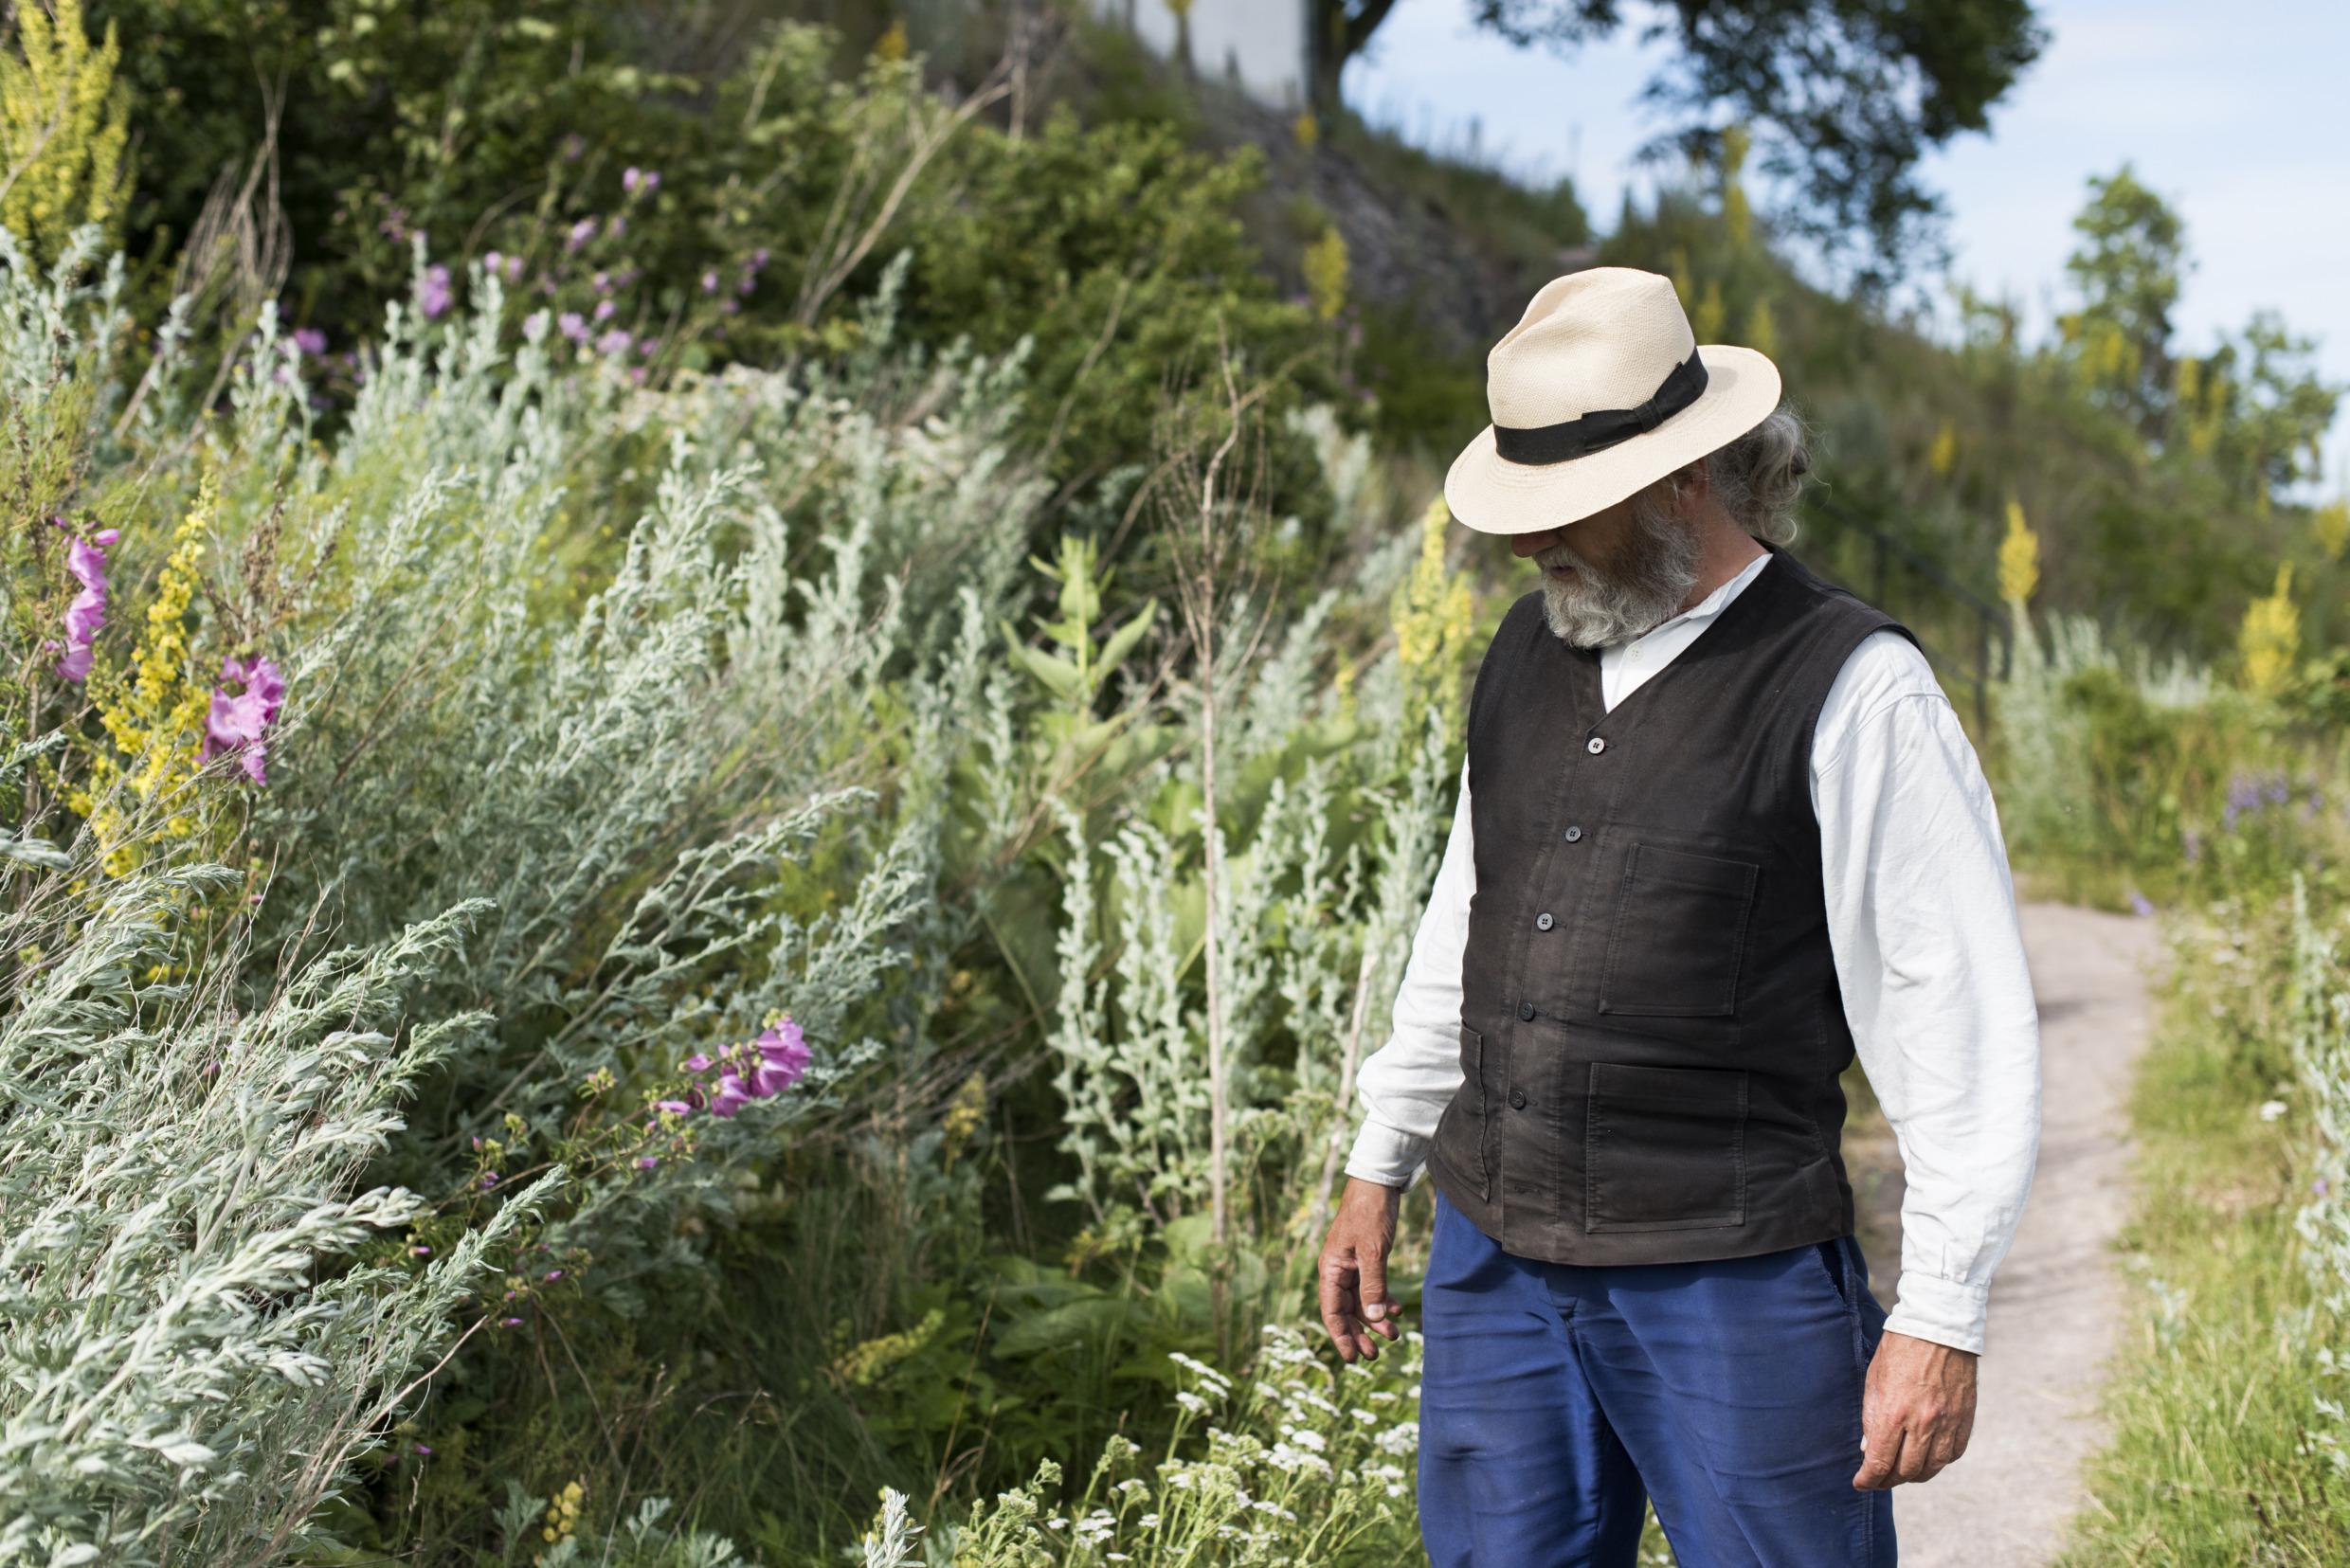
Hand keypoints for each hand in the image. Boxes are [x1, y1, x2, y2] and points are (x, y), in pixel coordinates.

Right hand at [1317, 1177, 1403, 1360]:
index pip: (1331, 1311)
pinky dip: (1382, 1299)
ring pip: (1360, 1301)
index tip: (1353, 1358)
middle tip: (1374, 1356)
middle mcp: (1338, 1269)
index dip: (1341, 1336)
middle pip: (1345, 1310)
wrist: (1379, 1183)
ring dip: (1374, 1319)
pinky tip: (1396, 1310)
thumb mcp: (1373, 1252)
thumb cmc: (1370, 1214)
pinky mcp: (1366, 1258)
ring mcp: (1352, 1264)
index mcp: (1331, 1268)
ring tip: (1392, 1335)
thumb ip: (1372, 1286)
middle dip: (1359, 1333)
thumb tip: (1372, 1319)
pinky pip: (1371, 1287)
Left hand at [1852, 1330, 1978, 1488]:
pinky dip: (1938, 1461)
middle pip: (1906, 1471)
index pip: (1880, 1462)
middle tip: (1879, 1479)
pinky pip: (1952, 1454)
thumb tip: (1869, 1450)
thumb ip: (1871, 1419)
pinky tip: (1927, 1457)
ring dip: (1914, 1475)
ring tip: (1901, 1472)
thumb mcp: (1874, 1381)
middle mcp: (1923, 1423)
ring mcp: (1948, 1423)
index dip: (1868, 1479)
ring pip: (1932, 1468)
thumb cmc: (1899, 1350)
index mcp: (1894, 1412)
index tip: (1861, 1483)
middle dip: (1888, 1480)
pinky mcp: (1965, 1419)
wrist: (1938, 1328)